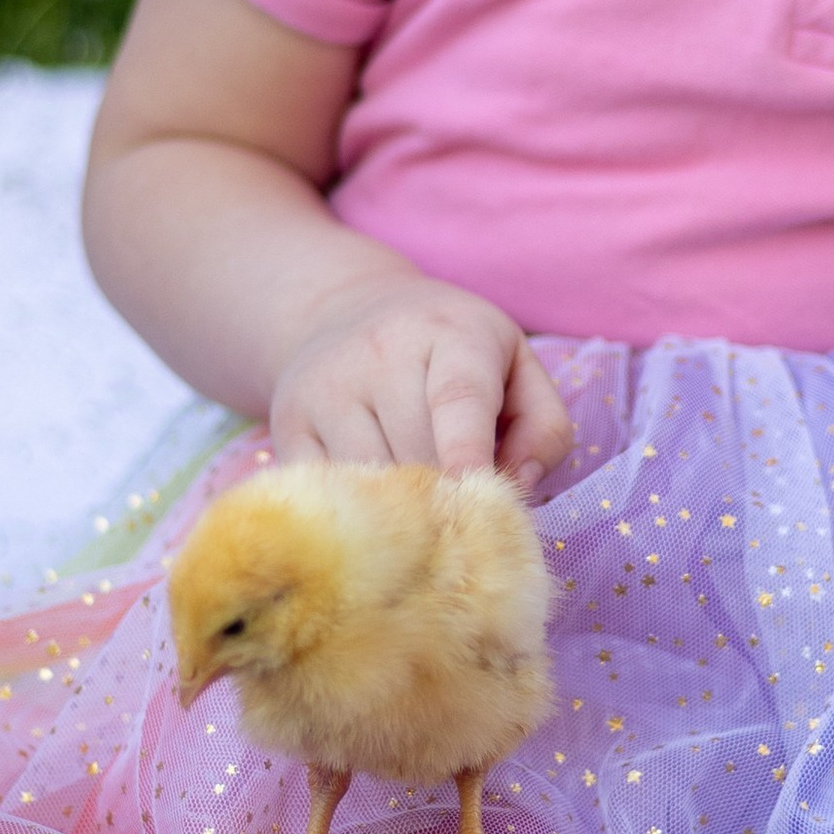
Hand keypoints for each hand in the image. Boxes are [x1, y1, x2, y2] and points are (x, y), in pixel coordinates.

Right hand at [269, 276, 574, 491]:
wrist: (342, 308)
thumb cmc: (451, 350)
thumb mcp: (515, 364)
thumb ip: (543, 428)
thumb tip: (518, 487)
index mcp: (451, 333)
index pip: (458, 398)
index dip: (468, 451)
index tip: (478, 497)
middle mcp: (380, 353)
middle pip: (419, 454)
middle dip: (448, 498)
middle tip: (467, 525)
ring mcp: (326, 388)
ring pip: (372, 478)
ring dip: (404, 514)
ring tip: (426, 519)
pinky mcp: (290, 424)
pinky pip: (327, 490)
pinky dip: (357, 516)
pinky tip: (379, 517)